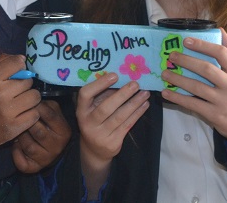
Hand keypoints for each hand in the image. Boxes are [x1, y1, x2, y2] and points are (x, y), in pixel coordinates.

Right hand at [0, 54, 40, 156]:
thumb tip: (22, 59)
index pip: (17, 63)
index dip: (19, 66)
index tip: (15, 72)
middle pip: (28, 81)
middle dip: (23, 84)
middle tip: (14, 90)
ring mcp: (7, 112)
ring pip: (35, 96)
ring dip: (29, 98)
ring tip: (19, 102)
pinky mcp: (13, 128)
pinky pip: (35, 114)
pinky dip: (30, 113)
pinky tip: (20, 114)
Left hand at [12, 100, 71, 172]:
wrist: (50, 147)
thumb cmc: (49, 124)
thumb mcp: (53, 111)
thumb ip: (46, 105)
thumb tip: (33, 100)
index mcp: (64, 131)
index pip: (50, 115)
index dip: (37, 108)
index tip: (30, 104)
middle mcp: (57, 147)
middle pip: (38, 131)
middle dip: (27, 123)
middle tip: (21, 119)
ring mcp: (47, 159)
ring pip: (28, 146)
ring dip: (20, 137)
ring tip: (19, 132)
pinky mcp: (35, 168)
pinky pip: (22, 162)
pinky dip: (16, 153)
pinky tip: (16, 145)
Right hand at [77, 72, 148, 193]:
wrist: (94, 150)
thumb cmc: (95, 121)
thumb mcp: (93, 109)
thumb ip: (103, 95)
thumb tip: (122, 78)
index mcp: (81, 110)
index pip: (85, 94)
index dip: (99, 84)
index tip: (115, 75)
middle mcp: (88, 123)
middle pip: (106, 108)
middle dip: (122, 95)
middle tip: (135, 84)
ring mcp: (100, 134)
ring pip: (119, 117)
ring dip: (134, 103)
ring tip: (145, 93)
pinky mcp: (112, 143)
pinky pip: (127, 125)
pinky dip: (137, 114)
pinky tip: (144, 105)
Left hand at [161, 29, 226, 145]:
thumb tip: (218, 28)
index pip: (221, 53)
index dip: (203, 45)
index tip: (186, 40)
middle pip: (207, 69)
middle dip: (186, 61)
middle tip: (171, 56)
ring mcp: (223, 101)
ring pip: (197, 87)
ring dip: (178, 79)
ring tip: (164, 73)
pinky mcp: (214, 115)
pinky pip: (192, 104)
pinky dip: (177, 97)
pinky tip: (166, 92)